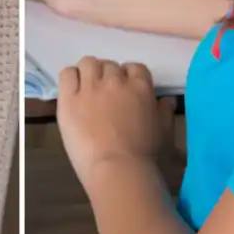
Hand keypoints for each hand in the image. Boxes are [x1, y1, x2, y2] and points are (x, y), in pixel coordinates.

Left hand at [57, 56, 177, 184]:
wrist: (117, 169)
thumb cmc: (146, 155)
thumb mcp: (164, 132)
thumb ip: (165, 112)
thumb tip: (166, 99)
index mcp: (140, 86)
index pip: (134, 68)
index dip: (129, 78)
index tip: (126, 92)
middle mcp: (115, 80)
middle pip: (109, 65)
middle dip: (108, 77)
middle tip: (106, 96)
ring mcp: (90, 88)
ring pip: (88, 64)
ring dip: (89, 74)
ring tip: (87, 91)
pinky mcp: (69, 99)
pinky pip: (67, 75)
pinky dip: (70, 78)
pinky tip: (72, 92)